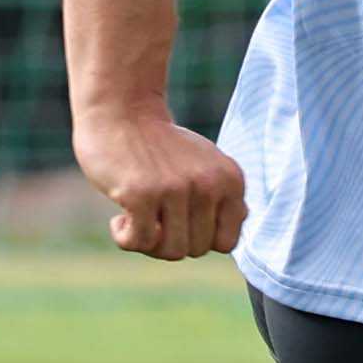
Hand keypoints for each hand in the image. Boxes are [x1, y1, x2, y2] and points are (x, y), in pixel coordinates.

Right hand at [76, 113, 247, 262]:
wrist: (119, 111)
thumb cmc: (160, 146)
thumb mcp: (205, 164)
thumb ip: (225, 194)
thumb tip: (243, 218)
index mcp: (230, 179)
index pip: (226, 242)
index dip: (200, 239)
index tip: (180, 220)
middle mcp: (208, 184)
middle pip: (197, 250)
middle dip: (171, 241)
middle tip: (153, 216)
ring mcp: (176, 189)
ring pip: (172, 251)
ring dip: (149, 243)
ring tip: (138, 217)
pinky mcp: (142, 193)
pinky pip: (139, 242)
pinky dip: (126, 239)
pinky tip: (118, 220)